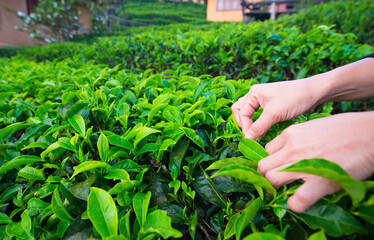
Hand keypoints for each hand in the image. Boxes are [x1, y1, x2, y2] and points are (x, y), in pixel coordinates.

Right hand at [231, 79, 322, 139]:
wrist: (315, 92)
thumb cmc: (295, 98)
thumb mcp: (274, 114)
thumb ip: (259, 127)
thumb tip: (248, 139)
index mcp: (254, 93)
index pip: (241, 112)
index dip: (245, 127)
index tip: (252, 139)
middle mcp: (256, 95)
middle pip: (240, 110)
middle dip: (243, 124)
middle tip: (251, 135)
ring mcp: (264, 100)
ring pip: (249, 113)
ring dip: (250, 123)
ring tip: (256, 134)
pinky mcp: (272, 105)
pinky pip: (259, 115)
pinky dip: (259, 123)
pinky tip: (264, 130)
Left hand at [258, 112, 373, 211]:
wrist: (369, 133)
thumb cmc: (346, 129)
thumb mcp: (313, 126)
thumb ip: (298, 138)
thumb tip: (291, 150)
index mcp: (291, 134)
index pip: (266, 151)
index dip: (270, 162)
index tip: (276, 168)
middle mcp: (292, 148)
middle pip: (263, 166)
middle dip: (266, 177)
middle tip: (276, 184)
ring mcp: (303, 164)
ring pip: (271, 180)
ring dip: (274, 190)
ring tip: (283, 193)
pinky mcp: (319, 181)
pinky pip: (297, 200)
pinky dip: (295, 204)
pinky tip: (298, 203)